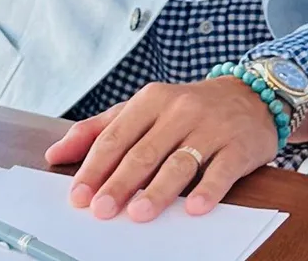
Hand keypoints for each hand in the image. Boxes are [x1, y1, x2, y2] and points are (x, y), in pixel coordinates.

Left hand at [44, 77, 278, 221]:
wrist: (253, 95)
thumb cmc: (190, 108)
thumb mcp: (144, 108)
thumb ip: (100, 129)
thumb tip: (55, 154)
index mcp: (152, 100)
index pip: (117, 136)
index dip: (95, 168)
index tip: (79, 196)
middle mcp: (182, 110)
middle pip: (145, 152)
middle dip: (121, 183)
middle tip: (102, 210)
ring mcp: (212, 128)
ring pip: (180, 162)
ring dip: (159, 190)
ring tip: (139, 213)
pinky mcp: (240, 146)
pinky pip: (222, 170)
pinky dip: (208, 190)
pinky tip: (195, 208)